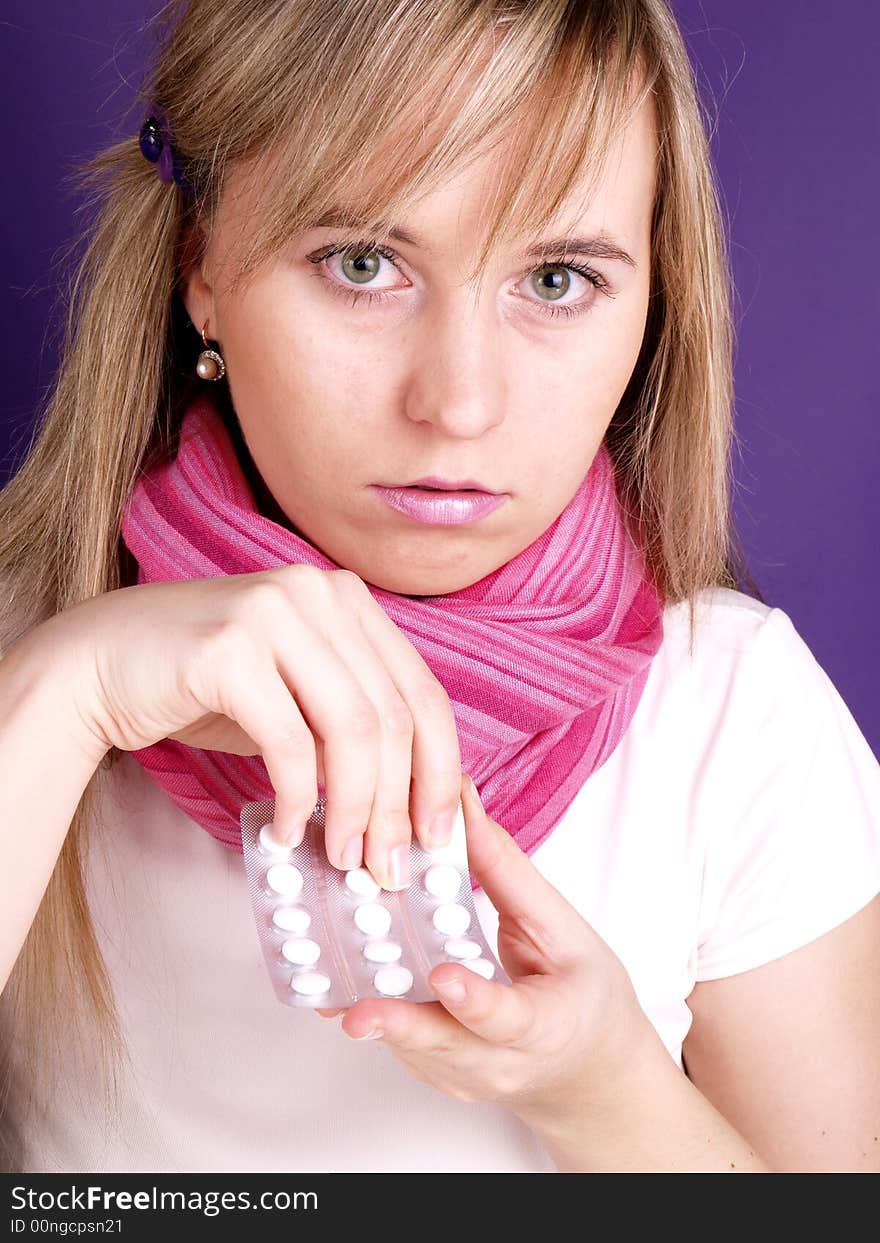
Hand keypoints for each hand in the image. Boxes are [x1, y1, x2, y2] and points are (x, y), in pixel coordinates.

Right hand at [24, 565, 461, 888]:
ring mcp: (273, 611)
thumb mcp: (296, 696)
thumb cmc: (204, 687)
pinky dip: (296, 799)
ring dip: (355, 809)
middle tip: (390, 869)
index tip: (440, 836)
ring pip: (350, 729)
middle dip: (399, 805)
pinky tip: (287, 833)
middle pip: (392, 716)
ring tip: (344, 858)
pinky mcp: (228, 648)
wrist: (96, 663)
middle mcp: (318, 592)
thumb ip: (352, 727)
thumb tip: (416, 803)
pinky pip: (288, 742)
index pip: (421, 692)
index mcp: (347, 598)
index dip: (440, 771)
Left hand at [318, 772, 656, 1124]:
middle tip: (354, 1010)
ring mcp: (462, 1076)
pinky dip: (374, 1007)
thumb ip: (507, 872)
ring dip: (370, 1009)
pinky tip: (339, 977)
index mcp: (547, 1026)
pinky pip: (399, 1040)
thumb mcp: (565, 930)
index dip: (473, 998)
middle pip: (443, 1045)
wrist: (589, 1070)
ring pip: (409, 1045)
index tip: (444, 975)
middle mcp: (500, 1063)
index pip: (507, 1017)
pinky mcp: (434, 1072)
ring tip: (325, 971)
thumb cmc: (584, 993)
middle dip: (396, 1025)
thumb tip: (459, 803)